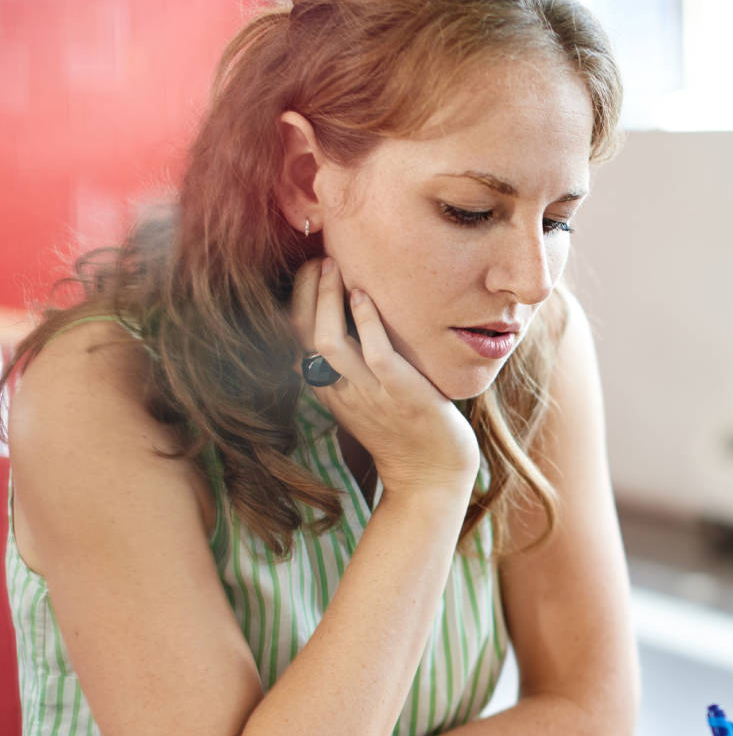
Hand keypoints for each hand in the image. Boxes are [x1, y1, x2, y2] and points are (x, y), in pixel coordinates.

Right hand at [290, 257, 478, 497]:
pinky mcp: (402, 394)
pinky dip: (367, 322)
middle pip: (303, 335)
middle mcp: (342, 391)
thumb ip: (353, 369)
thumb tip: (346, 323)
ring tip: (336, 266)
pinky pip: (375, 354)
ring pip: (328, 342)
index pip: (296, 338)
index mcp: (330, 390)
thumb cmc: (406, 431)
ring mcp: (370, 393)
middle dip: (307, 292)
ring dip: (328, 299)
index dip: (297, 299)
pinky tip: (365, 296)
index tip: (311, 268)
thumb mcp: (367, 399)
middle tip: (322, 258)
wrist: (432, 477)